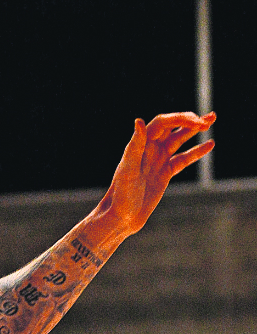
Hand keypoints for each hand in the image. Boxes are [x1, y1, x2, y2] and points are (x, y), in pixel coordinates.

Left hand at [99, 111, 214, 234]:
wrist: (123, 215)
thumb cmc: (122, 193)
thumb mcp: (128, 168)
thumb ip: (135, 145)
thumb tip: (138, 120)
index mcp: (140, 144)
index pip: (162, 123)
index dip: (180, 119)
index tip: (198, 122)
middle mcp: (149, 149)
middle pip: (172, 127)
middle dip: (190, 120)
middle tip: (211, 117)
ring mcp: (158, 160)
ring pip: (179, 140)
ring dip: (194, 130)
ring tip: (212, 120)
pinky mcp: (165, 173)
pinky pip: (183, 158)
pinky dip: (196, 151)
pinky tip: (210, 144)